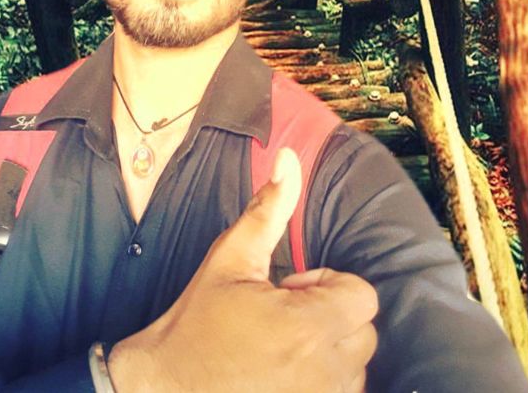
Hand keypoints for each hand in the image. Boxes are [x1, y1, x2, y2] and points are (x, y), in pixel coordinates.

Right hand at [108, 148, 377, 391]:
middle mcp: (322, 372)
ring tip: (281, 347)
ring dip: (329, 352)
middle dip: (331, 317)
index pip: (362, 295)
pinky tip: (281, 374)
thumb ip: (268, 208)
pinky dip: (322, 381)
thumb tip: (289, 158)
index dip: (329, 285)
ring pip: (356, 368)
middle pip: (364, 331)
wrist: (163, 388)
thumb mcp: (231, 259)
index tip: (291, 290)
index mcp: (306, 327)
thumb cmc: (196, 323)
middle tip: (284, 318)